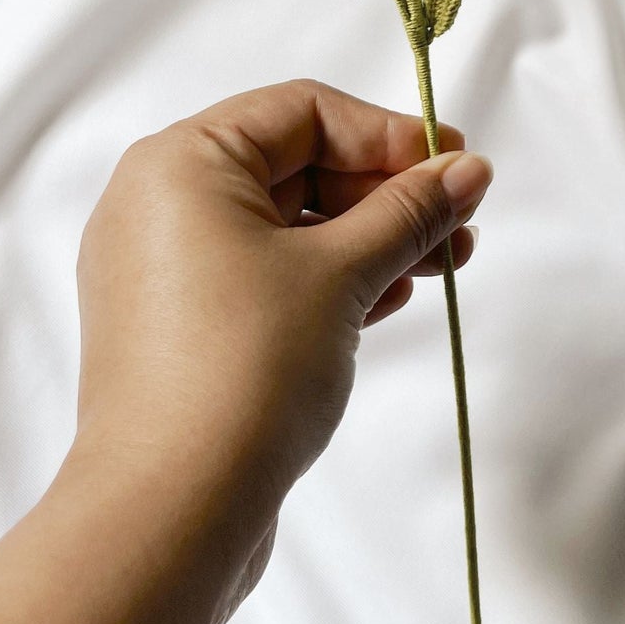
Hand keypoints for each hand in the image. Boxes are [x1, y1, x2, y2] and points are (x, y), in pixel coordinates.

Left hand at [69, 78, 490, 583]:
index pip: (303, 111)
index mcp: (180, 162)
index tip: (457, 167)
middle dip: (384, 191)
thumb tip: (467, 170)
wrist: (168, 512)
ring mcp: (161, 269)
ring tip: (441, 264)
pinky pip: (262, 275)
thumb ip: (410, 212)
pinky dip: (326, 278)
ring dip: (367, 237)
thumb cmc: (244, 371)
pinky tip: (389, 297)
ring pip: (284, 225)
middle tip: (459, 223)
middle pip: (294, 164)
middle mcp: (157, 203)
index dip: (388, 133)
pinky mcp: (177, 328)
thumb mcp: (343, 275)